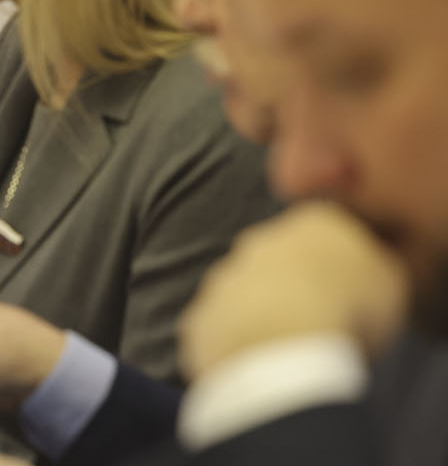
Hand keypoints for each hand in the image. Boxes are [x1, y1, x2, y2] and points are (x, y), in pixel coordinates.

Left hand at [180, 201, 407, 379]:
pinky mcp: (201, 317)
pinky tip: (260, 368)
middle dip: (296, 287)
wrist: (286, 345)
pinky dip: (238, 346)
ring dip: (263, 316)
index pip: (328, 234)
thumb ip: (377, 265)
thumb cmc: (351, 309)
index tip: (353, 297)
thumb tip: (370, 265)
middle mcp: (259, 240)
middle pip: (281, 261)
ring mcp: (223, 278)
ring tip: (291, 351)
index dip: (342, 267)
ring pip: (246, 295)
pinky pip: (222, 331)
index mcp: (312, 223)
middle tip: (320, 324)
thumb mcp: (391, 281)